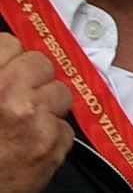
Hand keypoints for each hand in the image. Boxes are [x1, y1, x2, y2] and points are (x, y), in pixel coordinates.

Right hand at [0, 33, 71, 192]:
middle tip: (18, 97)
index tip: (8, 68)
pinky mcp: (52, 145)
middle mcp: (11, 99)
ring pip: (60, 93)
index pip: (10, 45)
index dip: (9, 58)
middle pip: (40, 63)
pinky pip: (65, 126)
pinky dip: (51, 135)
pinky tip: (29, 147)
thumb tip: (9, 55)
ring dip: (46, 107)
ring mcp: (34, 122)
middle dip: (32, 79)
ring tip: (24, 125)